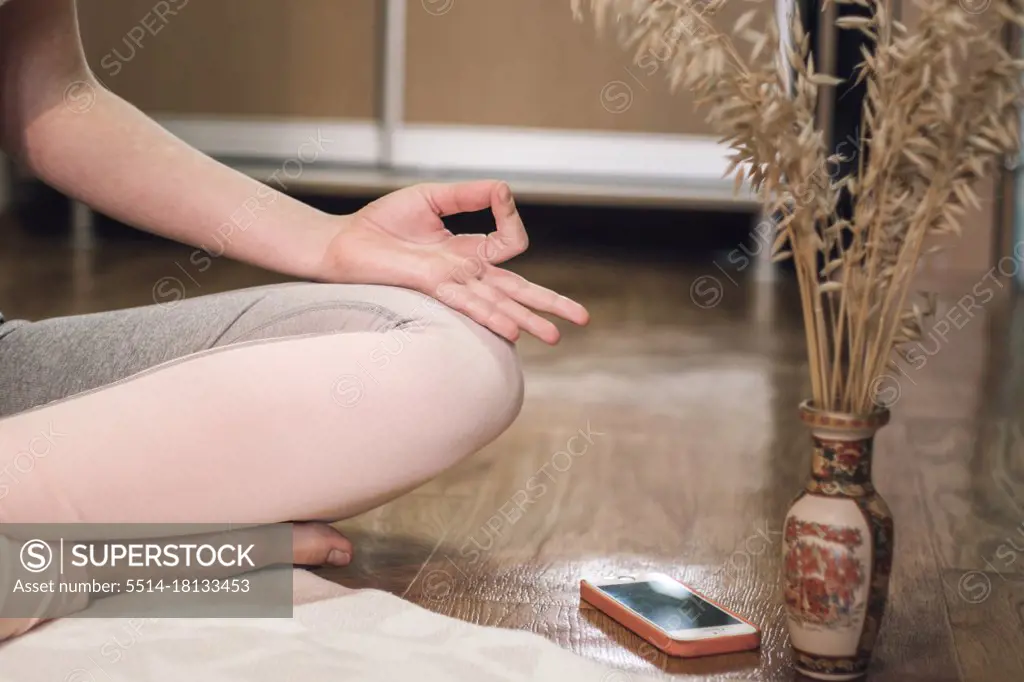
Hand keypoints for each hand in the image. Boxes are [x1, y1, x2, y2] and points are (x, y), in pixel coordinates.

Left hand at [320, 180, 588, 343]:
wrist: (343, 243)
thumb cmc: (382, 224)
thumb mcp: (433, 198)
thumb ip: (470, 195)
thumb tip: (506, 191)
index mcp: (468, 252)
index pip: (511, 243)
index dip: (513, 217)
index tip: (502, 200)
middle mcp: (465, 273)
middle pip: (518, 290)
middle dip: (550, 304)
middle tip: (582, 321)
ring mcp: (452, 284)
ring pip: (500, 303)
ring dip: (528, 320)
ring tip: (555, 338)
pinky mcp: (431, 287)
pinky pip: (469, 304)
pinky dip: (493, 317)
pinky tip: (513, 333)